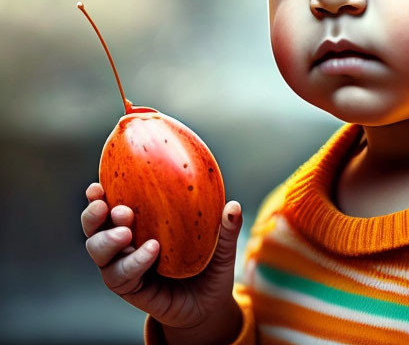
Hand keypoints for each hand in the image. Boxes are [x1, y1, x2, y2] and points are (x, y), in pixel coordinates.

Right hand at [81, 182, 242, 333]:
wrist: (208, 304)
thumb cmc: (209, 267)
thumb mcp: (221, 247)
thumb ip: (226, 229)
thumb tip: (233, 206)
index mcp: (141, 223)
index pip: (111, 205)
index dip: (98, 196)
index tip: (97, 185)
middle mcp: (126, 244)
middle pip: (94, 228)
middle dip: (95, 216)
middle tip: (115, 209)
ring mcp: (124, 266)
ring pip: (99, 251)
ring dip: (108, 239)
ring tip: (126, 231)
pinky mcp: (129, 288)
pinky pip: (121, 275)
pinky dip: (134, 261)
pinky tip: (151, 250)